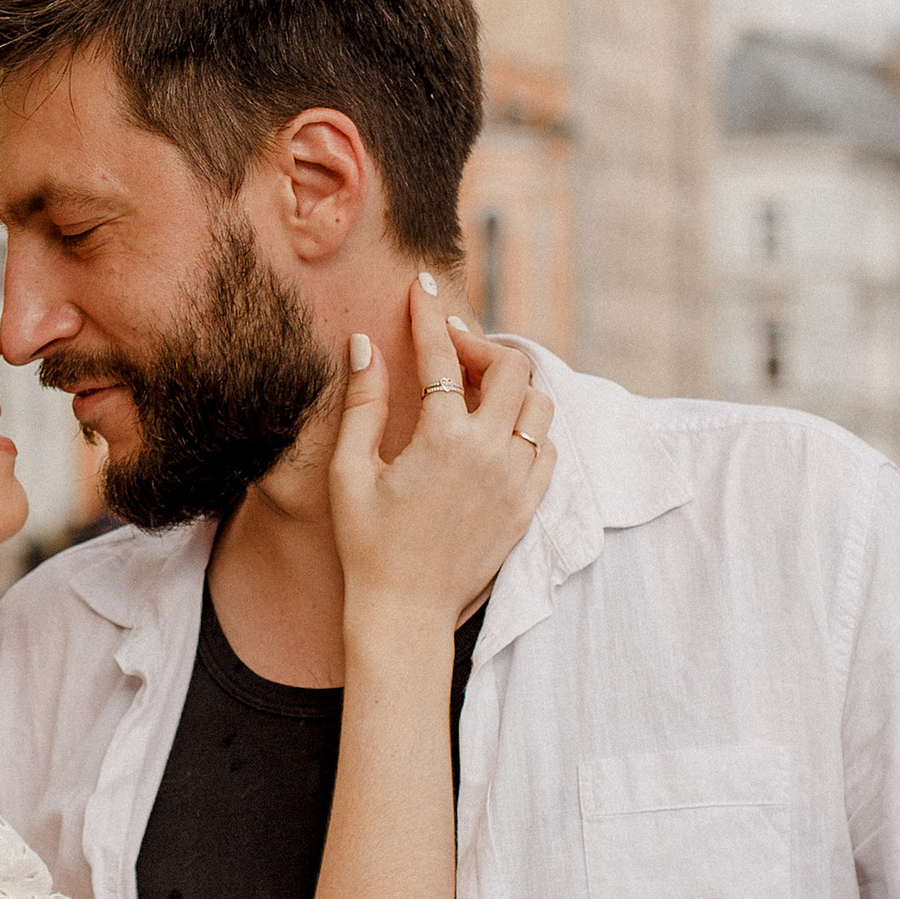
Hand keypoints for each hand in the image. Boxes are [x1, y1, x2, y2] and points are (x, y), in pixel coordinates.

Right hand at [330, 273, 552, 634]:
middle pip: (511, 367)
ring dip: (510, 386)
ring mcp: (518, 481)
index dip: (428, 312)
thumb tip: (366, 344)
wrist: (405, 612)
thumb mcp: (351, 471)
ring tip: (473, 392)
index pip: (442, 353)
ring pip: (540, 404)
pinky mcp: (530, 506)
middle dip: (480, 346)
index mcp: (442, 439)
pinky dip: (528, 428)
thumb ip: (363, 403)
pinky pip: (549, 446)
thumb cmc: (367, 543)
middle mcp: (491, 453)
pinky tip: (496, 433)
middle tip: (450, 351)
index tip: (420, 286)